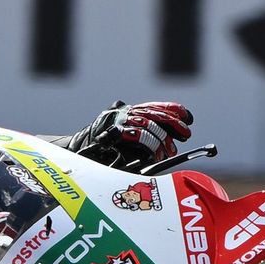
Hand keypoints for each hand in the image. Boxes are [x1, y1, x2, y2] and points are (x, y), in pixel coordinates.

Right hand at [68, 100, 193, 167]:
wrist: (76, 156)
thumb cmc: (102, 155)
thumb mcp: (128, 145)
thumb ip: (144, 140)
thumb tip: (170, 144)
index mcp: (127, 113)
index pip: (153, 106)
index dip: (172, 110)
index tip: (188, 118)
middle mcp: (122, 112)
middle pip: (153, 113)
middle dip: (173, 123)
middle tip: (185, 134)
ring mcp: (116, 120)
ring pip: (147, 123)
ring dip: (162, 139)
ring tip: (168, 152)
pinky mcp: (111, 131)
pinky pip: (136, 135)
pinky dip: (149, 145)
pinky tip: (155, 155)